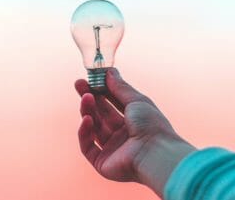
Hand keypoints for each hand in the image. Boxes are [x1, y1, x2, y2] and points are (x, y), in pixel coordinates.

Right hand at [75, 68, 195, 196]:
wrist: (155, 153)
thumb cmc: (151, 125)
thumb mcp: (136, 100)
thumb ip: (120, 87)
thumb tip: (109, 71)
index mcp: (132, 121)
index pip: (112, 103)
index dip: (100, 91)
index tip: (90, 78)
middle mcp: (122, 135)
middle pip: (100, 114)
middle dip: (89, 98)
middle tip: (79, 84)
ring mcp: (112, 149)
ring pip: (93, 128)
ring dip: (87, 111)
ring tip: (86, 97)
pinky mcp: (102, 162)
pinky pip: (87, 146)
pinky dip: (85, 132)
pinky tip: (87, 119)